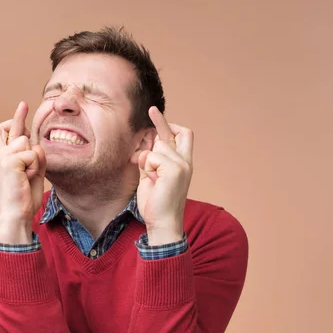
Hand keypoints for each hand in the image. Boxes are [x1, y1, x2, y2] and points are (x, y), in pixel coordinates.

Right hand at [0, 101, 46, 243]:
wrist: (15, 217)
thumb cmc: (23, 200)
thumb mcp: (33, 174)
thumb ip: (34, 158)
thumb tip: (37, 145)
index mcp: (0, 159)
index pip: (2, 131)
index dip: (14, 120)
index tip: (23, 106)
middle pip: (15, 130)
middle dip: (23, 127)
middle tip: (24, 111)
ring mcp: (1, 157)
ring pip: (28, 143)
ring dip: (34, 160)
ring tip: (27, 177)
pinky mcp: (9, 161)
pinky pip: (32, 154)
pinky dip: (35, 167)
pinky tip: (26, 179)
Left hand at [137, 106, 193, 244]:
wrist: (162, 223)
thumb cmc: (156, 203)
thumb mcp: (153, 176)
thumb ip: (153, 160)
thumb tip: (148, 143)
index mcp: (183, 164)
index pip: (183, 137)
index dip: (170, 127)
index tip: (157, 118)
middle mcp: (186, 162)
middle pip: (178, 133)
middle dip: (161, 121)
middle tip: (152, 109)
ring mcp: (182, 165)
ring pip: (157, 147)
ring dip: (147, 160)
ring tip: (150, 177)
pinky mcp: (175, 169)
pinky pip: (152, 156)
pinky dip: (146, 166)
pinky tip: (151, 179)